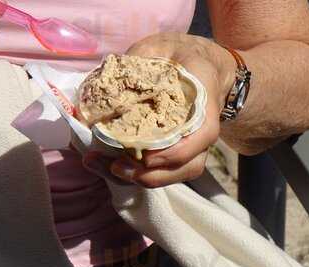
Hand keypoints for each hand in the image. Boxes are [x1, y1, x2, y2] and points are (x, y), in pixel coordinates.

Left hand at [84, 33, 235, 187]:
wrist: (203, 67)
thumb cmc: (180, 56)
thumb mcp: (162, 46)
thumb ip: (139, 59)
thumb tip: (104, 84)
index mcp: (204, 100)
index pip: (203, 135)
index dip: (177, 151)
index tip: (145, 156)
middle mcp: (203, 130)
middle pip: (188, 165)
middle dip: (151, 174)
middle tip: (114, 166)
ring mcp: (192, 144)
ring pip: (176, 174)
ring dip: (140, 178)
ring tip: (104, 167)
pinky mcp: (177, 150)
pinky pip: (163, 170)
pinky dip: (137, 173)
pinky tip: (108, 164)